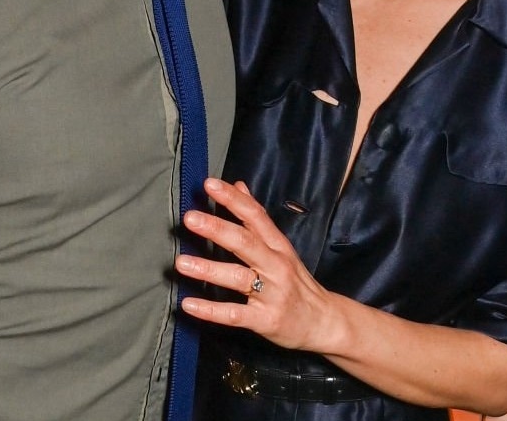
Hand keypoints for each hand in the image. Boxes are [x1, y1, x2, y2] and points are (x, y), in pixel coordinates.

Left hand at [176, 178, 341, 353]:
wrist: (325, 322)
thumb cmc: (297, 282)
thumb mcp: (281, 247)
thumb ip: (258, 218)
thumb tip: (239, 185)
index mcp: (278, 246)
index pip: (255, 216)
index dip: (232, 199)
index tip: (209, 184)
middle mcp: (276, 266)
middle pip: (246, 243)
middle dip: (217, 229)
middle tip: (190, 218)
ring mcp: (272, 293)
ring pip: (238, 277)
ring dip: (209, 269)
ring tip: (181, 262)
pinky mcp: (266, 320)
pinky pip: (235, 314)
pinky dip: (211, 310)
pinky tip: (189, 304)